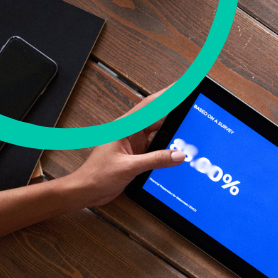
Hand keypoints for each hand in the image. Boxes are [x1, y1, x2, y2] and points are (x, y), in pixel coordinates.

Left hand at [64, 89, 185, 205]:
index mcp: (124, 128)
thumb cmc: (97, 176)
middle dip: (174, 111)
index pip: (150, 106)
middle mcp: (129, 133)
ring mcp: (133, 143)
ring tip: (189, 129)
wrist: (86, 190)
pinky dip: (167, 147)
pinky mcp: (136, 154)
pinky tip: (176, 149)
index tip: (181, 87)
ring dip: (171, 132)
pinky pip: (156, 146)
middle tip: (192, 107)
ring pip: (158, 132)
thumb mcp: (129, 167)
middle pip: (157, 117)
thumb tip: (178, 155)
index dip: (167, 95)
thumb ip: (155, 160)